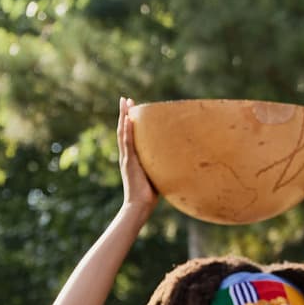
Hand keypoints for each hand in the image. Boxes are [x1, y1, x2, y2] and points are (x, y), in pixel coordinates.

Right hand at [116, 97, 157, 212]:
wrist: (140, 205)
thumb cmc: (151, 194)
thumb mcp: (158, 173)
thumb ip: (163, 165)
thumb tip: (181, 160)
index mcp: (133, 157)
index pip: (130, 135)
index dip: (130, 121)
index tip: (132, 108)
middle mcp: (127, 155)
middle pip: (124, 130)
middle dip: (125, 114)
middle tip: (125, 99)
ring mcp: (127, 158)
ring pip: (123, 133)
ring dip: (123, 117)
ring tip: (124, 102)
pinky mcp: (129, 162)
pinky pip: (127, 143)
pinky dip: (126, 130)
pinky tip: (127, 119)